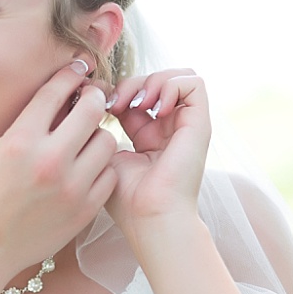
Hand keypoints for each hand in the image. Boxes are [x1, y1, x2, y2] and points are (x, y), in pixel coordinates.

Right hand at [0, 60, 118, 271]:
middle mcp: (48, 160)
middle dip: (93, 99)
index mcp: (19, 141)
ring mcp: (71, 186)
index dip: (70, 75)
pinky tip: (86, 169)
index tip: (76, 70)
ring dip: (98, 135)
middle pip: (92, 109)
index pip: (55, 92)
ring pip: (107, 140)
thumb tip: (61, 96)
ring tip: (85, 141)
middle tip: (90, 100)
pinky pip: (109, 174)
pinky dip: (100, 168)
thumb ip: (28, 126)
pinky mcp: (85, 209)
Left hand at [103, 69, 210, 232]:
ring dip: (152, 80)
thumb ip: (103, 126)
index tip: (98, 106)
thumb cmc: (125, 197)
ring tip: (137, 103)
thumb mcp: (106, 154)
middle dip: (132, 82)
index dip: (116, 91)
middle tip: (115, 103)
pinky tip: (154, 107)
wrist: (150, 217)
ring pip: (177, 76)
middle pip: (155, 81)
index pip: (135, 95)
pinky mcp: (200, 123)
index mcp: (148, 135)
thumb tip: (93, 96)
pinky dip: (171, 85)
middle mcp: (170, 127)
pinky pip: (194, 83)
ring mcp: (186, 124)